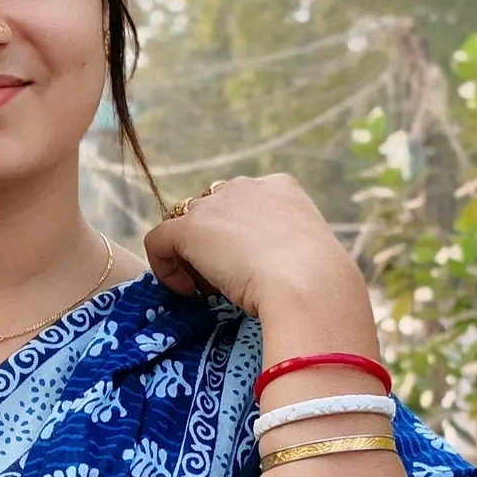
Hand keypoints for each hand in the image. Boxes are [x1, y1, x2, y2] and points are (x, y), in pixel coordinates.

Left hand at [144, 173, 364, 320]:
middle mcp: (245, 186)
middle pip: (212, 212)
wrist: (308, 283)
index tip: (250, 269)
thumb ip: (286, 248)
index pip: (243, 206)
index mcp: (280, 187)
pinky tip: (185, 291)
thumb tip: (269, 266)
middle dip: (215, 246)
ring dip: (193, 257)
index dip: (239, 239)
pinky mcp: (189, 228)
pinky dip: (165, 267)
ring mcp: (215, 204)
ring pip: (186, 226)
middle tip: (228, 282)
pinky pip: (158, 241)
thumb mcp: (308, 253)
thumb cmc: (318, 281)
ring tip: (210, 289)